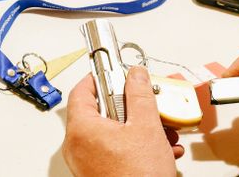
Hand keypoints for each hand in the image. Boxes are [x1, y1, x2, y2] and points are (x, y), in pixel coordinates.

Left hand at [63, 67, 181, 176]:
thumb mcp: (146, 127)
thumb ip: (140, 95)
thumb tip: (135, 75)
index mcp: (82, 129)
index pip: (82, 90)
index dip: (99, 77)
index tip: (114, 71)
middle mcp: (78, 145)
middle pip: (99, 111)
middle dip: (129, 107)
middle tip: (145, 104)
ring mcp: (86, 162)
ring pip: (111, 132)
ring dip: (138, 128)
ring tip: (161, 131)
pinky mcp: (97, 173)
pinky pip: (113, 150)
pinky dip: (134, 145)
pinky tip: (159, 149)